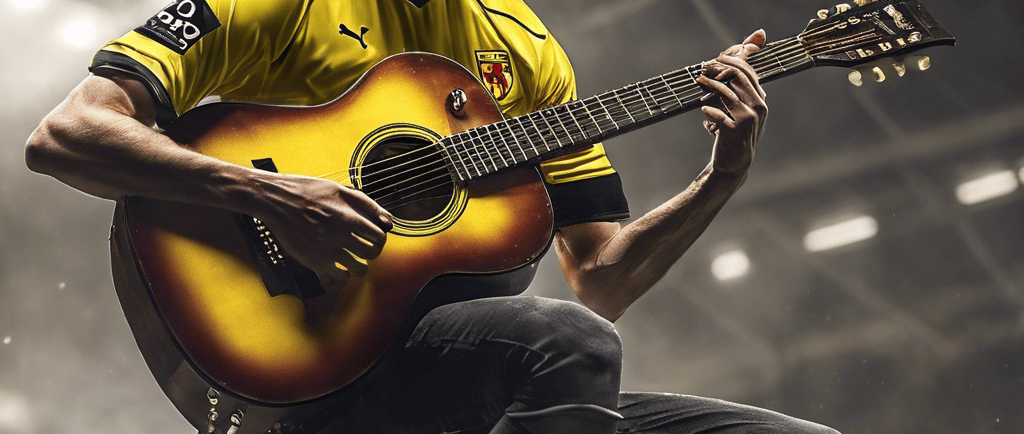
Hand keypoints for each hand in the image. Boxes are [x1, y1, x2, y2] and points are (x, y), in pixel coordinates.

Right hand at [255, 174, 392, 292]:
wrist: (275, 200)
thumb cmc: (307, 192)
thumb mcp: (340, 190)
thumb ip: (367, 205)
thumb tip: (388, 221)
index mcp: (349, 217)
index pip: (379, 236)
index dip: (379, 238)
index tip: (374, 238)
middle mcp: (340, 236)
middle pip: (371, 254)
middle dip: (372, 252)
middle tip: (365, 249)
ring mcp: (327, 251)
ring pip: (359, 269)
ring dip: (360, 265)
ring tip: (354, 259)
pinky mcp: (314, 262)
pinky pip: (339, 278)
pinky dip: (344, 275)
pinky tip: (340, 266)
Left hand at [698, 29, 768, 174]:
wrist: (734, 164)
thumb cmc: (734, 135)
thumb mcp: (742, 113)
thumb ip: (738, 94)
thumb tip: (725, 70)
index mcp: (760, 101)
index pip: (748, 72)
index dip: (731, 61)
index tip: (716, 58)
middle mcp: (758, 108)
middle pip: (738, 76)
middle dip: (719, 68)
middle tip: (704, 68)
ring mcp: (747, 118)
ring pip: (726, 91)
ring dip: (710, 84)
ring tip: (699, 80)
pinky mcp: (734, 130)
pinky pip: (718, 112)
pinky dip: (708, 110)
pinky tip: (704, 111)